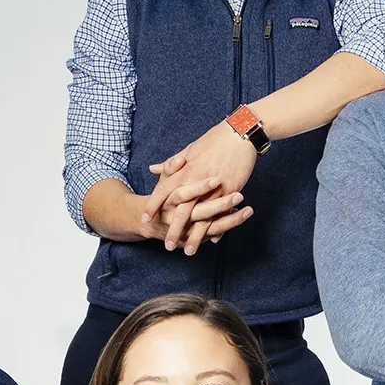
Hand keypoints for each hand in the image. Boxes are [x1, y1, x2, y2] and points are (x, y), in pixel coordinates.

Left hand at [142, 121, 259, 250]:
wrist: (239, 133)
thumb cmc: (213, 140)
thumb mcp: (188, 150)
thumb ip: (171, 164)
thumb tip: (153, 170)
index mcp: (184, 170)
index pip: (164, 191)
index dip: (154, 206)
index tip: (145, 219)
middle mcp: (196, 181)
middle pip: (181, 211)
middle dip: (174, 230)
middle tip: (168, 245)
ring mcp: (214, 188)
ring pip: (202, 217)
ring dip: (195, 236)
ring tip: (189, 251)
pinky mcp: (231, 190)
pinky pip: (222, 214)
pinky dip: (217, 227)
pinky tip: (212, 240)